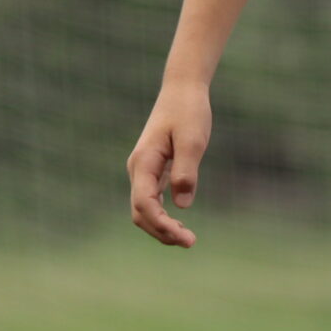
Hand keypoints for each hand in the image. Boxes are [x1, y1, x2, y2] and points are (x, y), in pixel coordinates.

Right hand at [127, 80, 210, 247]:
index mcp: (144, 162)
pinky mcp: (153, 169)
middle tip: (190, 241)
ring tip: (186, 238)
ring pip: (144, 209)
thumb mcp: (192, 139)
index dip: (162, 225)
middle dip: (161, 232)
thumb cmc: (188, 111)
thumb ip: (186, 170)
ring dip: (161, 227)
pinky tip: (179, 222)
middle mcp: (138, 169)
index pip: (144, 204)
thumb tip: (182, 205)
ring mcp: (143, 170)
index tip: (185, 237)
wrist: (182, 89)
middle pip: (140, 212)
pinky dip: (162, 215)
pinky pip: (151, 200)